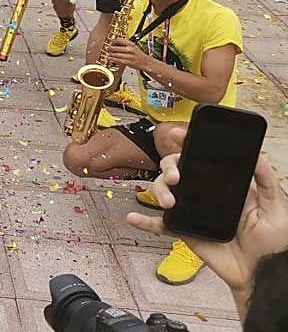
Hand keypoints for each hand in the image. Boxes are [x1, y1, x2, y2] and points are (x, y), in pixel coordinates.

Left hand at [101, 37, 147, 70]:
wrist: (146, 62)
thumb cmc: (138, 54)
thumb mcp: (133, 46)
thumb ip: (124, 44)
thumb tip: (114, 43)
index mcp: (131, 44)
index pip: (119, 40)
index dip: (113, 41)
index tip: (111, 42)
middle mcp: (130, 49)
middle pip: (115, 48)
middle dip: (110, 48)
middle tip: (108, 49)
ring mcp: (129, 56)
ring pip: (115, 54)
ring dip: (111, 54)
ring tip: (109, 54)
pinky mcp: (128, 62)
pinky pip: (118, 60)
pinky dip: (113, 59)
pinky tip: (111, 59)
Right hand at [125, 127, 287, 295]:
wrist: (263, 274)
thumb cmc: (273, 244)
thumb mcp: (275, 208)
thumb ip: (266, 182)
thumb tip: (258, 154)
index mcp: (224, 184)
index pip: (201, 158)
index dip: (186, 144)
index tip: (178, 134)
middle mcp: (204, 194)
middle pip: (176, 170)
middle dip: (170, 167)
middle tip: (176, 177)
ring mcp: (192, 211)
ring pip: (165, 192)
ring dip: (160, 191)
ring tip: (169, 203)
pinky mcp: (185, 231)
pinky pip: (160, 225)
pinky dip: (145, 221)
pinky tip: (134, 217)